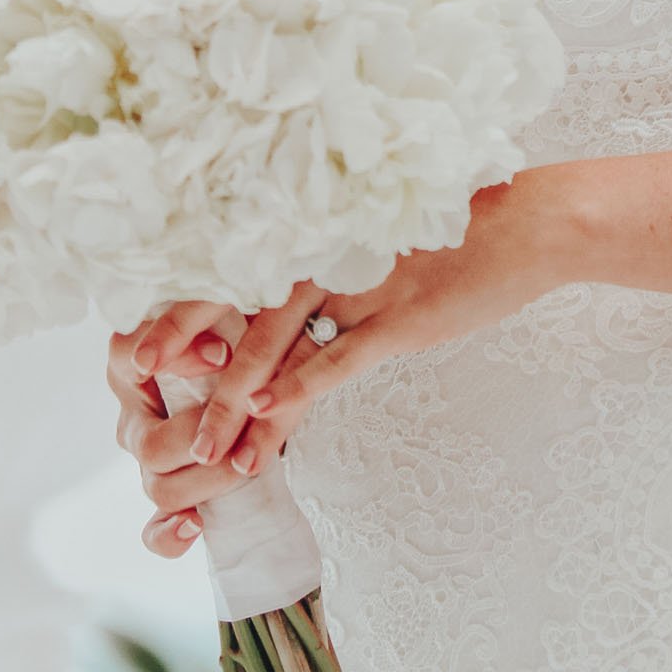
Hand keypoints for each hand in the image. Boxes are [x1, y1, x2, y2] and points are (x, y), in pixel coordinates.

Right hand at [106, 300, 273, 558]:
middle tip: (246, 423)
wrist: (265, 363)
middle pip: (149, 442)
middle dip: (200, 436)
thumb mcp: (226, 311)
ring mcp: (147, 450)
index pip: (128, 357)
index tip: (223, 355)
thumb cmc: (241, 330)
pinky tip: (193, 526)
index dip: (176, 361)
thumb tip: (218, 351)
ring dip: (205, 481)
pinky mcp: (167, 488)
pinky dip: (169, 534)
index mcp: (132, 356)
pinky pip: (153, 531)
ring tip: (244, 466)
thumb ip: (208, 315)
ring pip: (157, 484)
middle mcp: (133, 405)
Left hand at [165, 171, 574, 467]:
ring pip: (277, 345)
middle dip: (187, 350)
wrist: (531, 224)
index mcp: (320, 236)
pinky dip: (298, 387)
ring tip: (208, 447)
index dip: (185, 304)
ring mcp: (361, 286)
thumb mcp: (386, 245)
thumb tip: (298, 311)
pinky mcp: (400, 318)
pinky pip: (337, 358)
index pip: (237, 270)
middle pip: (239, 308)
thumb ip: (339, 271)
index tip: (141, 337)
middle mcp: (327, 256)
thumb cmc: (461, 235)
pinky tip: (268, 415)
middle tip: (139, 382)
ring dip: (237, 398)